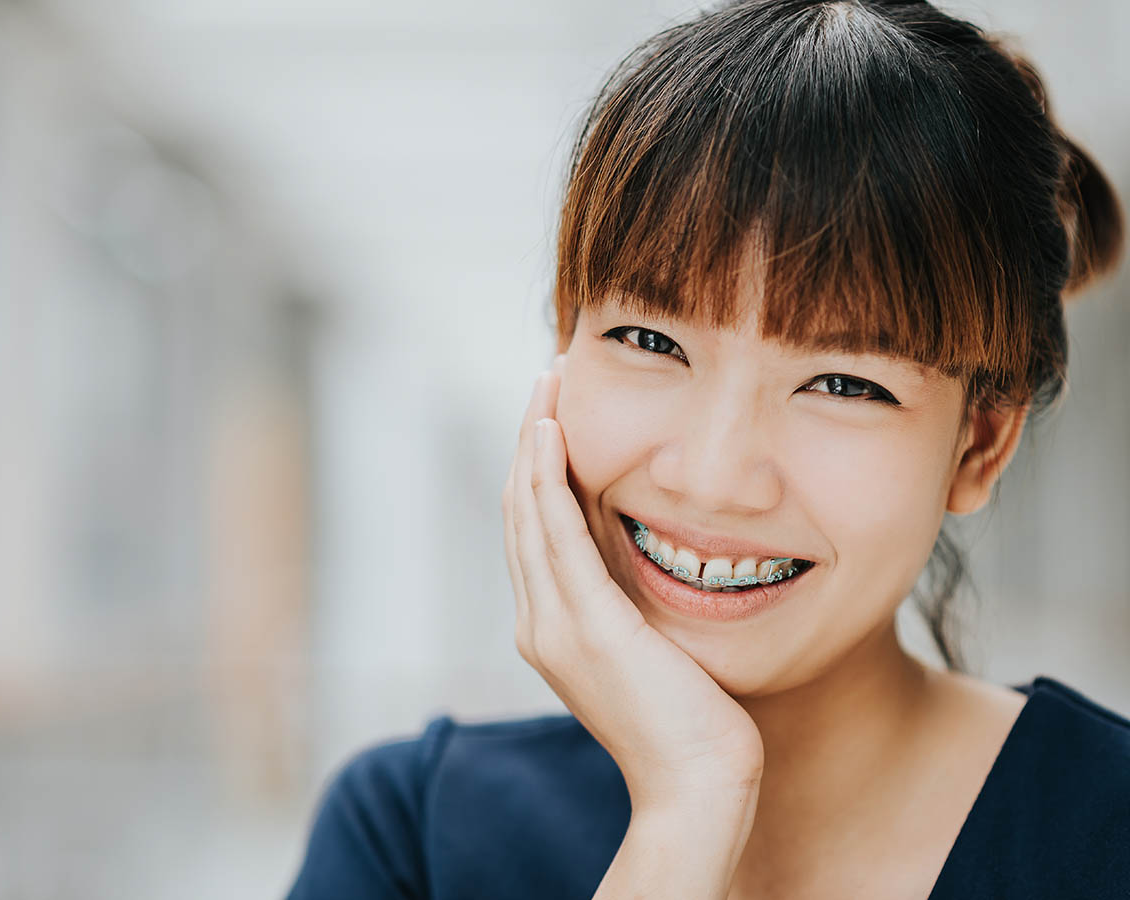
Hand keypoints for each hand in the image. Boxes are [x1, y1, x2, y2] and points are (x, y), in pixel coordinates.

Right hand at [501, 355, 765, 818]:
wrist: (697, 787)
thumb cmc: (690, 721)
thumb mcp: (650, 644)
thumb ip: (629, 598)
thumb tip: (640, 549)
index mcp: (551, 625)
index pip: (533, 527)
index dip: (539, 462)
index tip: (557, 409)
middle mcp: (538, 620)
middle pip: (520, 507)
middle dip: (532, 436)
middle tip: (548, 376)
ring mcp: (553, 623)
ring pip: (527, 509)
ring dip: (535, 439)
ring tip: (548, 382)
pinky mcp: (586, 624)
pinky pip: (555, 532)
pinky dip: (548, 477)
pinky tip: (554, 431)